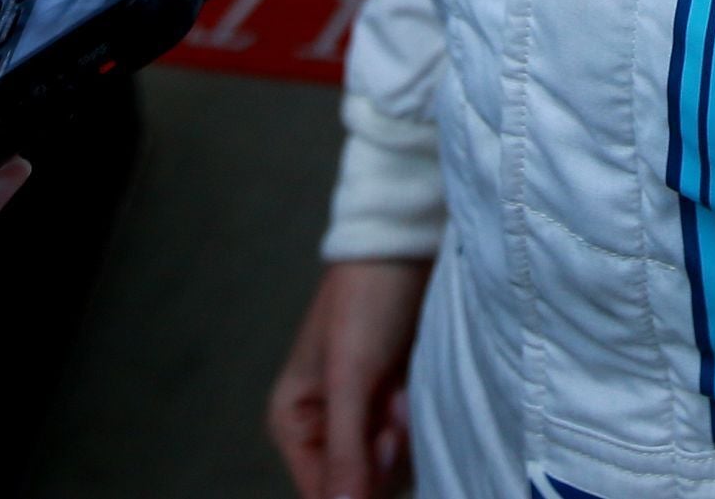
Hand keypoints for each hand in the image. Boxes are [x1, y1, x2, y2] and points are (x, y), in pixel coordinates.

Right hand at [270, 256, 429, 498]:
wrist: (407, 242)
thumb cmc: (368, 298)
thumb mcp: (351, 374)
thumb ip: (345, 447)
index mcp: (294, 421)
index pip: (321, 495)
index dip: (358, 484)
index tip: (382, 442)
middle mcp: (325, 427)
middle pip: (362, 486)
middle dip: (384, 454)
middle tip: (393, 404)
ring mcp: (365, 417)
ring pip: (393, 469)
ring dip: (407, 437)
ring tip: (403, 388)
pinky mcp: (397, 404)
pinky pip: (414, 444)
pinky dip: (421, 423)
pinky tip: (415, 386)